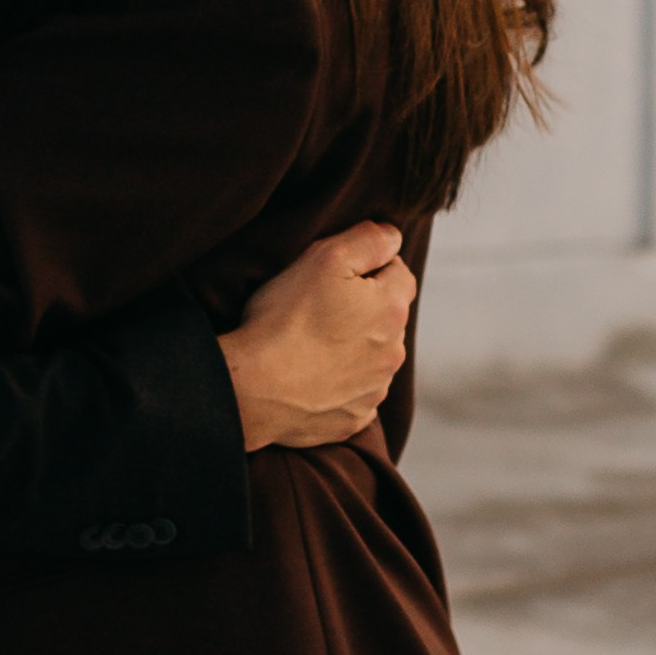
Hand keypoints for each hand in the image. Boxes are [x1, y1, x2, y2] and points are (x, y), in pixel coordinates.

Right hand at [217, 223, 412, 450]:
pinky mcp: (355, 418)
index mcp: (391, 309)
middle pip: (387, 315)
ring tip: (311, 340)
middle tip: (319, 304)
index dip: (370, 265)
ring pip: (372, 354)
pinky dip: (340, 381)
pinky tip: (311, 373)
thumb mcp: (324, 257)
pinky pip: (356, 391)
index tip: (335, 273)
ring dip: (353, 344)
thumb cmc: (287, 317)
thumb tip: (393, 236)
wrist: (256, 388)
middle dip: (363, 306)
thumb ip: (368, 240)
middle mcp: (393, 353)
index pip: (400, 272)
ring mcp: (374, 390)